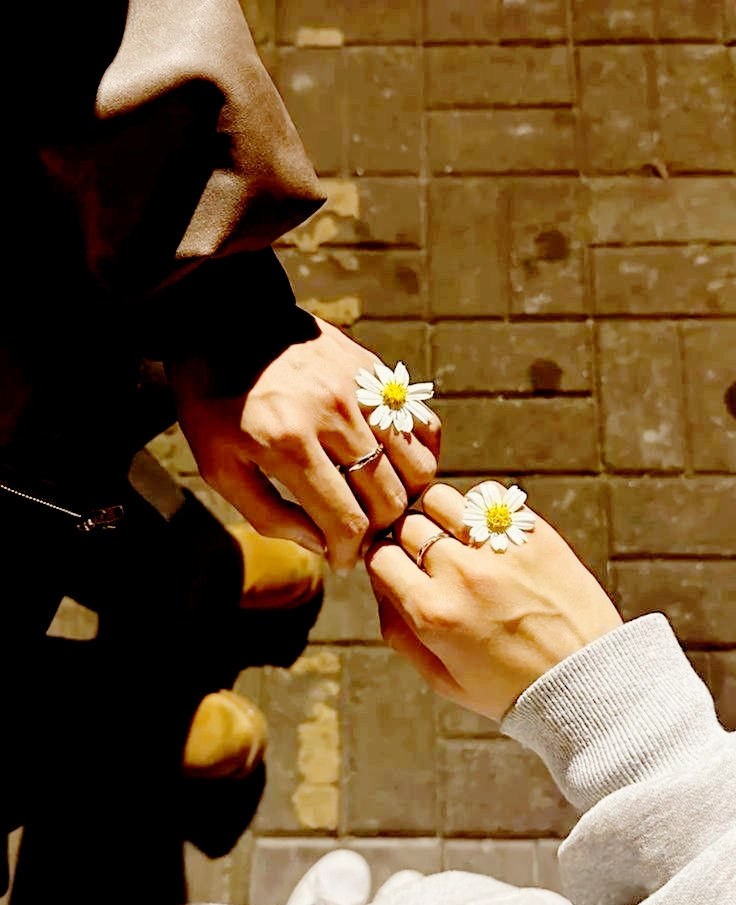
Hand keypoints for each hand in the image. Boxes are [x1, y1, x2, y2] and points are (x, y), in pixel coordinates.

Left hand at [171, 316, 440, 571]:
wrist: (222, 320)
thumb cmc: (214, 399)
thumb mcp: (218, 464)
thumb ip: (267, 513)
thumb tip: (319, 544)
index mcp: (289, 443)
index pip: (347, 520)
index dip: (350, 552)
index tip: (343, 560)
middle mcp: (334, 415)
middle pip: (388, 497)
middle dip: (378, 530)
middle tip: (361, 534)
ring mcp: (360, 388)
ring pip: (416, 463)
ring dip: (404, 495)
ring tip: (379, 501)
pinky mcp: (374, 370)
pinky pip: (421, 421)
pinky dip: (421, 451)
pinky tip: (397, 464)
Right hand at [365, 482, 621, 720]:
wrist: (586, 683)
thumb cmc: (511, 687)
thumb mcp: (441, 679)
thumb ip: (398, 631)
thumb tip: (381, 585)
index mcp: (432, 613)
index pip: (379, 556)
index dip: (382, 560)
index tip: (395, 567)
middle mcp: (461, 574)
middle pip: (406, 524)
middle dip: (407, 538)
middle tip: (426, 556)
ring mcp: (498, 548)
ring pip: (440, 500)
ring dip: (438, 516)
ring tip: (454, 537)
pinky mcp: (533, 532)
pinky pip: (487, 496)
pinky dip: (479, 508)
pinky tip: (486, 532)